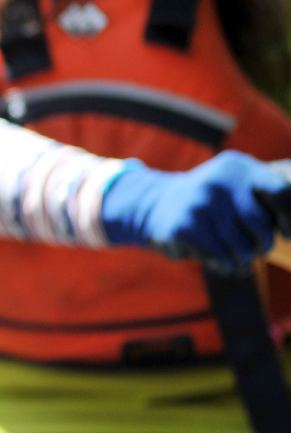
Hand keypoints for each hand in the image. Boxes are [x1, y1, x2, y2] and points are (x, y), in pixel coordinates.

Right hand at [101, 151, 290, 271]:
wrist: (154, 206)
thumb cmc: (212, 203)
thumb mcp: (236, 186)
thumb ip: (267, 197)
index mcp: (237, 167)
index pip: (281, 193)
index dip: (290, 218)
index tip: (285, 233)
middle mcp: (218, 181)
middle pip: (262, 226)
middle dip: (263, 244)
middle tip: (257, 249)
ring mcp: (199, 204)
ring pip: (243, 248)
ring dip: (244, 259)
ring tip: (236, 257)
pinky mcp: (184, 228)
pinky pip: (222, 258)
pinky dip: (225, 265)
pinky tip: (218, 260)